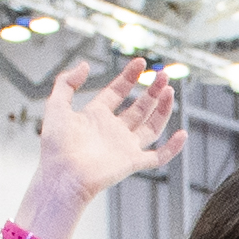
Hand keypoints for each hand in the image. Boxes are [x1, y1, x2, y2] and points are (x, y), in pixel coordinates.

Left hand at [36, 56, 181, 200]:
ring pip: (151, 126)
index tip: (140, 63)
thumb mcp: (56, 105)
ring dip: (162, 109)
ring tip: (169, 91)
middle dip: (151, 90)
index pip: (118, 92)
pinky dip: (172, 148)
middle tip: (162, 76)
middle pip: (139, 107)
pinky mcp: (132, 162)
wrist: (63, 175)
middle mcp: (113, 130)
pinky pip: (158, 156)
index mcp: (96, 116)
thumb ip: (66, 83)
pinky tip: (182, 134)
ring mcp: (124, 146)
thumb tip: (85, 66)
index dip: (129, 77)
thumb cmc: (56, 146)